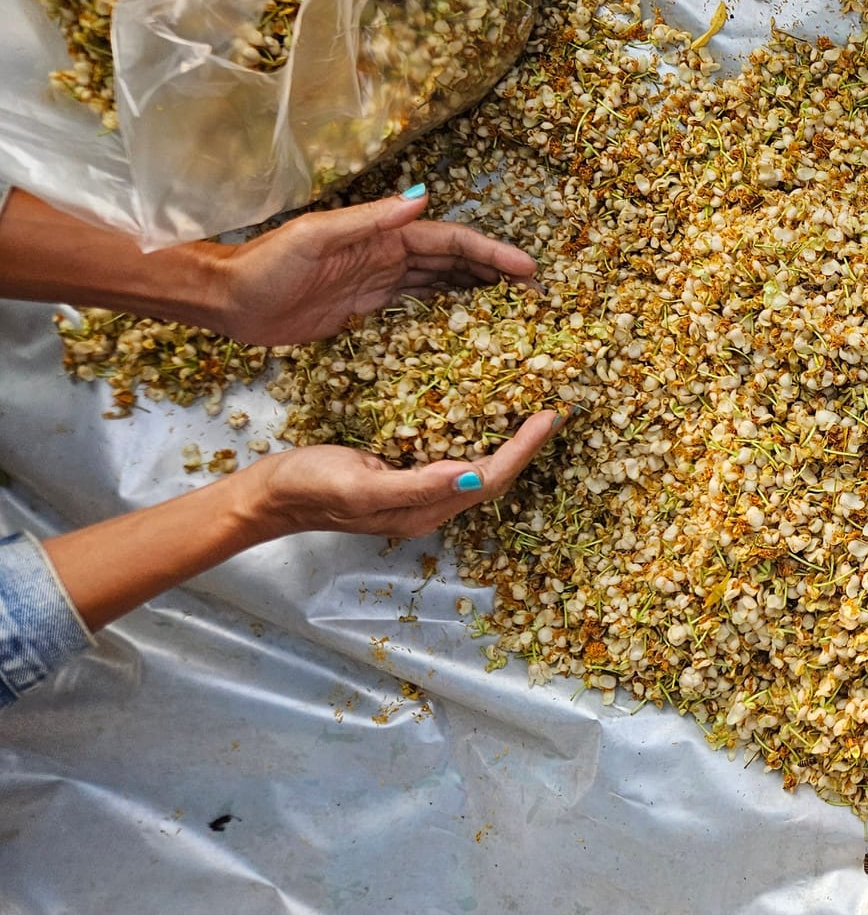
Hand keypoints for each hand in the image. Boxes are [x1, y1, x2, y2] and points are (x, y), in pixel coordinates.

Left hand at [212, 186, 536, 345]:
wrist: (226, 299)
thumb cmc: (265, 264)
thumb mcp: (316, 236)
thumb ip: (370, 220)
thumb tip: (423, 198)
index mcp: (382, 235)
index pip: (449, 242)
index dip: (490, 252)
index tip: (527, 269)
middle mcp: (386, 255)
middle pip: (454, 261)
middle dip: (495, 272)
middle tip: (535, 294)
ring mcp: (378, 283)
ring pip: (442, 283)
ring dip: (478, 291)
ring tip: (514, 309)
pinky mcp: (366, 310)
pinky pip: (418, 308)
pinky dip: (447, 311)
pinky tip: (468, 326)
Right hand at [248, 409, 562, 537]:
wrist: (268, 496)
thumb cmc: (308, 488)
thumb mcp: (359, 485)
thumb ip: (415, 484)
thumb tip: (470, 472)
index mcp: (425, 509)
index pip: (490, 478)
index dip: (523, 449)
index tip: (549, 416)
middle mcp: (431, 503)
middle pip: (494, 475)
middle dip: (527, 445)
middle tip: (553, 407)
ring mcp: (419, 489)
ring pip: (478, 464)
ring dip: (507, 439)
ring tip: (530, 405)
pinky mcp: (405, 471)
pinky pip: (454, 452)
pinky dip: (477, 431)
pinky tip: (482, 409)